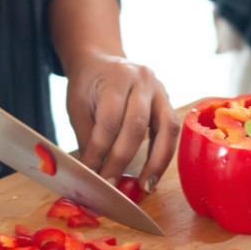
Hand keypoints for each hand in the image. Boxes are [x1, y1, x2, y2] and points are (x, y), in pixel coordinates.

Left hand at [65, 53, 179, 193]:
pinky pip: (171, 131)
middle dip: (123, 161)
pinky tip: (154, 174)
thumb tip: (95, 174)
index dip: (100, 153)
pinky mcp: (168, 102)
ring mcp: (160, 89)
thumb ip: (88, 138)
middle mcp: (143, 80)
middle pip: (136, 127)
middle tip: (112, 187)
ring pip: (166, 129)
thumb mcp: (78, 107)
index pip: (109, 121)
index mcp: (116, 77)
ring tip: (145, 187)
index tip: (92, 176)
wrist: (101, 62)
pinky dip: (164, 155)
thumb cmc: (87, 86)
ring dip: (156, 163)